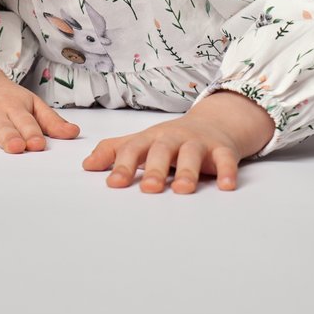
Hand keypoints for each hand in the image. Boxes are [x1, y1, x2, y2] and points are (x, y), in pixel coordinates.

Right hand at [0, 60, 79, 152]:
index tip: (36, 144)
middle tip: (14, 146)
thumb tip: (74, 134)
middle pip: (1, 126)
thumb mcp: (32, 105)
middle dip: (7, 136)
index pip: (27, 123)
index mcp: (16, 109)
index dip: (32, 133)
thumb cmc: (10, 100)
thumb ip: (51, 121)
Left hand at [82, 90, 273, 192]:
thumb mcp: (142, 142)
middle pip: (162, 149)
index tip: (114, 184)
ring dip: (188, 171)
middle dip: (155, 168)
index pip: (133, 149)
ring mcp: (198, 142)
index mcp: (151, 138)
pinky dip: (227, 171)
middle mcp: (173, 138)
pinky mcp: (222, 149)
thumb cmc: (170, 139)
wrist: (213, 122)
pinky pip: (226, 159)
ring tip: (183, 190)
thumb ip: (114, 152)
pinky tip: (226, 186)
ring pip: (192, 154)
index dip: (123, 166)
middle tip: (148, 188)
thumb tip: (86, 165)